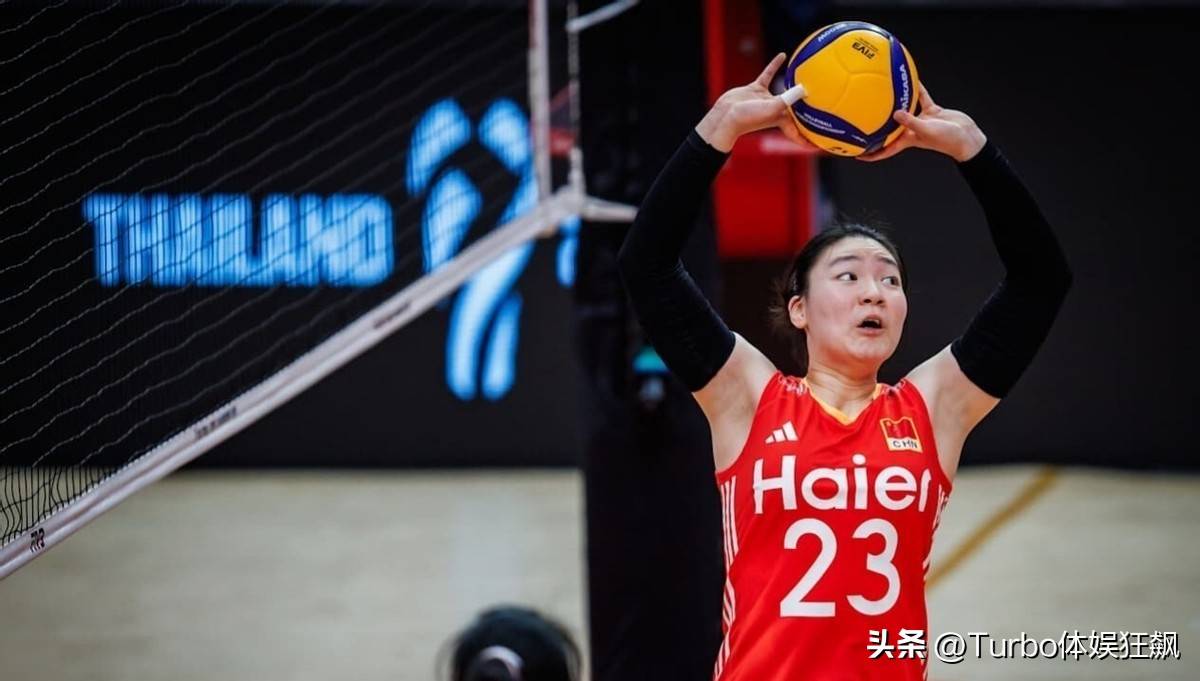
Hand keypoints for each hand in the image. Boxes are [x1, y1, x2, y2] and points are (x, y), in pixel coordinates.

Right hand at [695, 53, 819, 153]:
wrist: (726, 115)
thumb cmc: (748, 117)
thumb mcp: (771, 108)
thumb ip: (788, 98)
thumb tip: (804, 89)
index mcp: (781, 119)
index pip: (799, 129)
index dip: (808, 137)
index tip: (820, 144)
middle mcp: (775, 110)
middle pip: (795, 109)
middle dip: (806, 109)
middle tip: (823, 104)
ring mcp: (766, 99)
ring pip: (783, 89)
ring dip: (793, 83)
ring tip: (806, 75)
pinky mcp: (756, 89)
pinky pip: (768, 74)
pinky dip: (775, 65)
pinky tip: (782, 55)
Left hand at [857, 84, 986, 162]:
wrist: (966, 137)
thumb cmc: (948, 140)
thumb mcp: (927, 131)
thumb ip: (911, 121)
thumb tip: (895, 113)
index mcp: (907, 140)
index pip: (884, 150)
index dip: (870, 153)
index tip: (855, 153)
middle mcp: (910, 130)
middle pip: (889, 129)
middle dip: (876, 126)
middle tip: (861, 118)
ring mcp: (920, 120)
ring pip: (904, 110)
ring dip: (894, 103)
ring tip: (881, 93)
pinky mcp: (931, 111)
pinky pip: (920, 98)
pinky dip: (916, 90)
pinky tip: (910, 79)